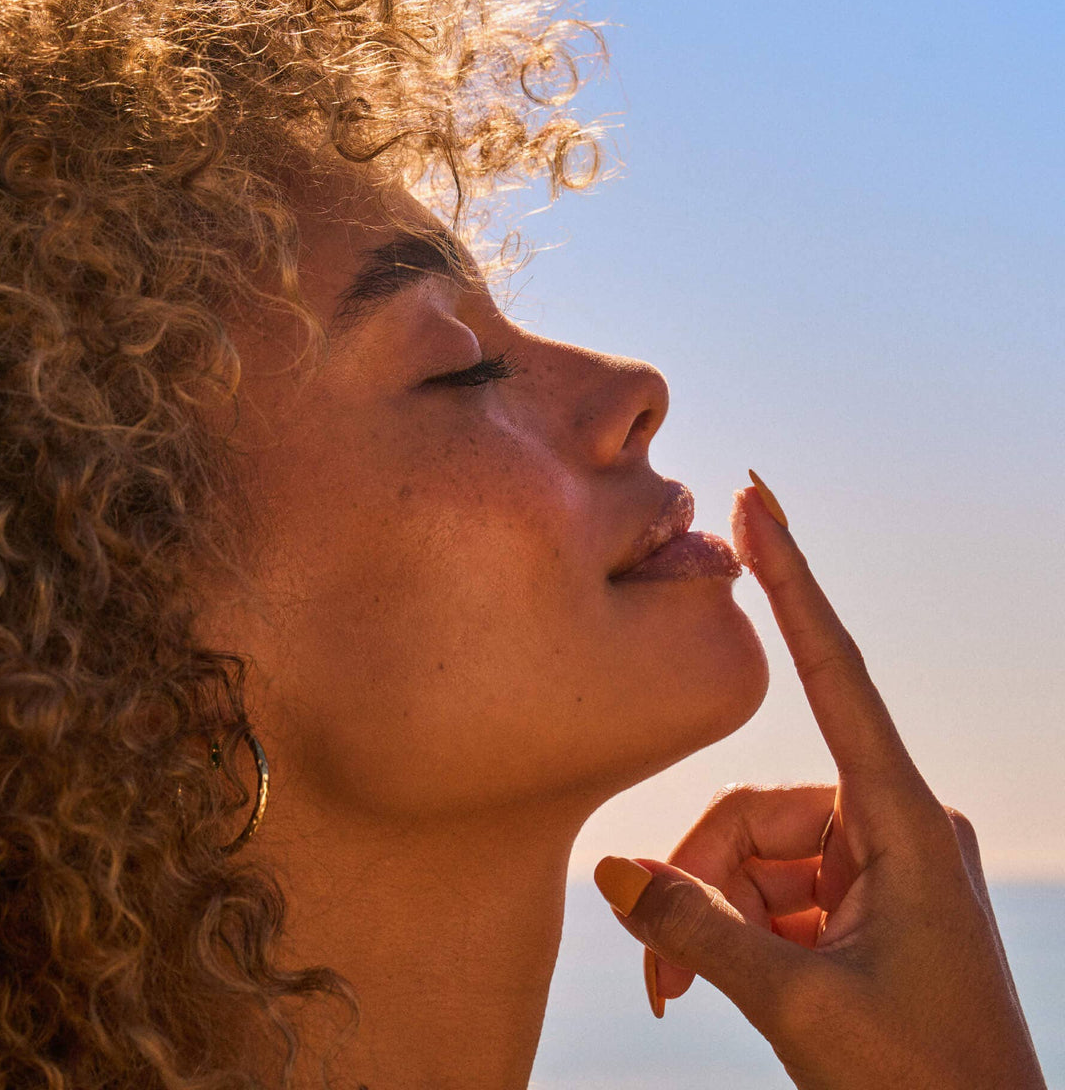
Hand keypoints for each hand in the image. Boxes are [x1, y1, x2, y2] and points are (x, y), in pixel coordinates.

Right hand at [593, 477, 1046, 1089]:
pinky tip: (705, 988)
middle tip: (658, 966)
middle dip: (699, 877)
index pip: (835, 671)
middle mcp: (890, 824)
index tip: (759, 502)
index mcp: (902, 821)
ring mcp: (874, 866)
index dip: (791, 580)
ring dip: (707, 918)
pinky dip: (729, 935)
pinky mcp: (858, 905)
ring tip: (678, 990)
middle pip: (755, 809)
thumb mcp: (799, 1004)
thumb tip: (609, 872)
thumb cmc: (923, 1088)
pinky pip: (768, 891)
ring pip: (751, 854)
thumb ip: (696, 929)